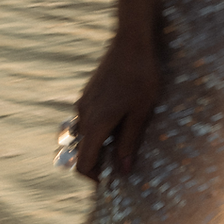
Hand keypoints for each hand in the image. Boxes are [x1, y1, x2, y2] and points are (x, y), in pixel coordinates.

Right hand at [74, 37, 162, 180]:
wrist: (132, 42)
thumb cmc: (141, 77)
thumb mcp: (140, 114)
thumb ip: (129, 143)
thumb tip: (124, 171)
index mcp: (96, 124)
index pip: (83, 164)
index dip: (94, 178)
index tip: (110, 181)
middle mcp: (84, 115)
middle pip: (81, 152)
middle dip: (97, 163)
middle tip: (119, 164)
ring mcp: (83, 103)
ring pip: (84, 135)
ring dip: (98, 145)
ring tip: (121, 143)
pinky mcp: (88, 93)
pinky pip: (87, 120)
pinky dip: (98, 130)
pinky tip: (118, 123)